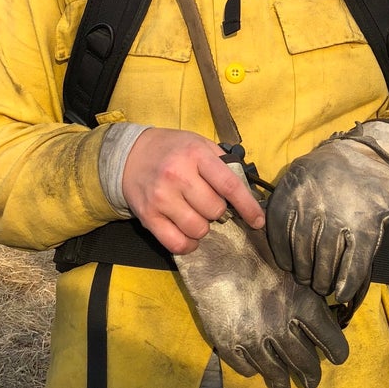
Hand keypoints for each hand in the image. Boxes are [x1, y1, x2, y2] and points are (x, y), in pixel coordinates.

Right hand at [122, 127, 263, 253]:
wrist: (130, 155)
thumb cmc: (172, 149)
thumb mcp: (198, 143)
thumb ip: (222, 162)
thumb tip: (246, 189)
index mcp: (196, 155)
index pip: (229, 186)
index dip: (248, 206)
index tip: (258, 221)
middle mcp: (178, 176)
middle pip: (215, 210)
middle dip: (218, 211)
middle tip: (208, 202)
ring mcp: (162, 198)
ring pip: (198, 229)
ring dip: (203, 227)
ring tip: (196, 214)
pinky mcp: (148, 217)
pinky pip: (176, 244)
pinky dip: (188, 244)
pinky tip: (188, 234)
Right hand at [175, 167, 347, 387]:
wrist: (213, 241)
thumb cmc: (253, 240)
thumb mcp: (288, 259)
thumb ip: (306, 285)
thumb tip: (324, 304)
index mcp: (302, 302)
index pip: (331, 341)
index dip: (337, 352)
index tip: (337, 356)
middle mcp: (281, 326)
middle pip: (305, 364)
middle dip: (311, 376)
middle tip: (312, 381)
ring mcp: (253, 338)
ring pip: (276, 374)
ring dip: (283, 383)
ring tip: (285, 386)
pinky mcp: (228, 342)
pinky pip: (246, 368)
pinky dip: (253, 369)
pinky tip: (256, 365)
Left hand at [266, 120, 388, 305]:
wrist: (371, 155)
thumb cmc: (330, 168)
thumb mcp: (299, 174)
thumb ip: (284, 201)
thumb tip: (265, 228)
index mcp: (292, 194)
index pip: (278, 236)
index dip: (283, 256)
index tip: (288, 266)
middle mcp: (312, 209)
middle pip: (301, 255)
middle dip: (303, 273)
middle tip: (307, 279)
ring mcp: (339, 220)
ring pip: (325, 265)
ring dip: (323, 282)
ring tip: (323, 286)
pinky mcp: (365, 230)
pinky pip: (352, 266)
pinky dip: (346, 283)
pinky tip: (342, 292)